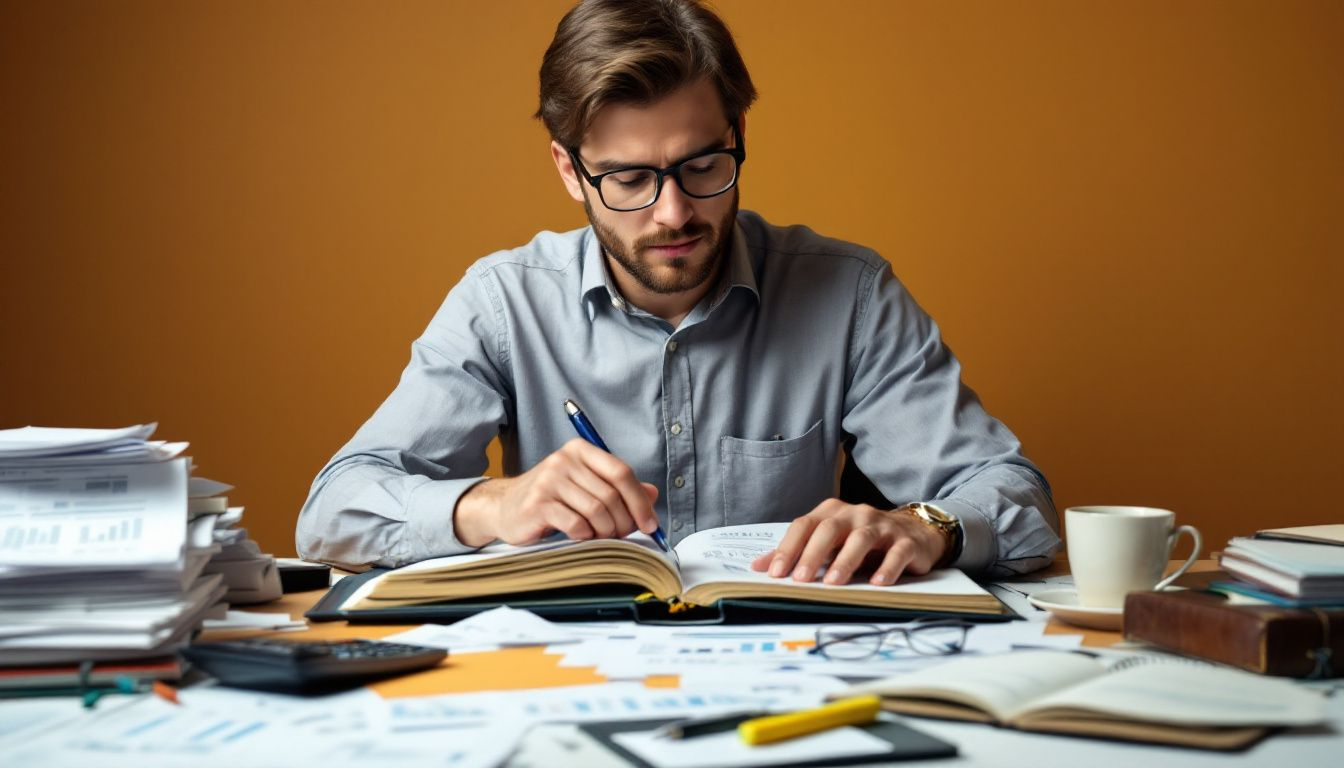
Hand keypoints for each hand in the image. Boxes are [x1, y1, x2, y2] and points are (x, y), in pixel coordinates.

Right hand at [453, 438, 658, 546]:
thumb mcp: (585, 486)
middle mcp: (564, 460)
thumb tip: (652, 495)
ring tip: (600, 536)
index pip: (621, 472)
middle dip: (624, 522)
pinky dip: (585, 536)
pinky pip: (577, 525)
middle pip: (612, 495)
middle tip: (623, 535)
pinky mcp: (538, 504)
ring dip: (605, 531)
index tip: (650, 523)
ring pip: (597, 511)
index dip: (640, 501)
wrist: (505, 508)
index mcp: (580, 451)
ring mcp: (549, 481)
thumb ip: (618, 488)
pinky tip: (579, 536)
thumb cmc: (550, 498)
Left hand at [750, 499, 946, 585]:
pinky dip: (887, 567)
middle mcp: (855, 514)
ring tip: (834, 582)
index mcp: (831, 513)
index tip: (776, 574)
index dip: (788, 548)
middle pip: (829, 530)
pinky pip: (896, 552)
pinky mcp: (905, 541)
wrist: (913, 531)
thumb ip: (796, 552)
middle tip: (801, 580)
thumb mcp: (828, 542)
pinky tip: (877, 583)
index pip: (804, 526)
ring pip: (861, 538)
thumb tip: (759, 568)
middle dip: (812, 554)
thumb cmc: (862, 538)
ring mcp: (882, 525)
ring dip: (846, 560)